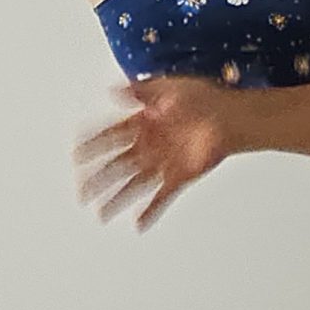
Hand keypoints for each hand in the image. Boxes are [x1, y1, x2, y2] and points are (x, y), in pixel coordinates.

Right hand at [73, 76, 245, 231]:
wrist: (233, 118)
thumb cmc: (206, 97)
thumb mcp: (170, 86)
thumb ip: (142, 90)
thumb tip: (114, 89)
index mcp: (146, 121)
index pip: (112, 135)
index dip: (93, 144)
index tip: (76, 154)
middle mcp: (152, 143)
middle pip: (117, 164)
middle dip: (97, 177)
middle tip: (80, 190)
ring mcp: (164, 162)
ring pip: (133, 184)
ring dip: (117, 198)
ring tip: (100, 212)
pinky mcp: (179, 176)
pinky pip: (161, 197)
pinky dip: (150, 211)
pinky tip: (138, 223)